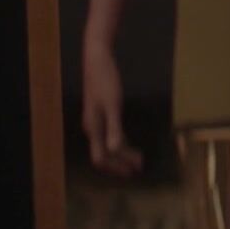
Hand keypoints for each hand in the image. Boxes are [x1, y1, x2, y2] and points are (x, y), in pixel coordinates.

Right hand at [82, 45, 143, 176]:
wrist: (97, 59)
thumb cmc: (106, 79)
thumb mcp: (113, 104)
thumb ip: (114, 128)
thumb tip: (115, 150)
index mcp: (93, 127)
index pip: (102, 157)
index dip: (117, 166)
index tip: (134, 169)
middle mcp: (91, 127)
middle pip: (103, 155)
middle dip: (120, 164)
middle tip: (138, 168)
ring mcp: (94, 121)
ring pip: (105, 146)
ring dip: (120, 155)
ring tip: (137, 159)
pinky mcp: (98, 113)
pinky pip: (108, 135)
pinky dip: (119, 143)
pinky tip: (129, 143)